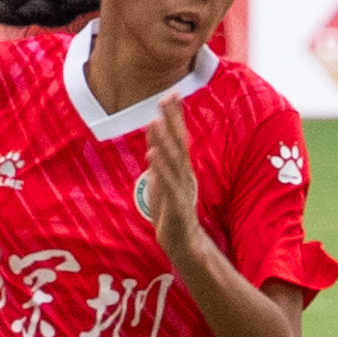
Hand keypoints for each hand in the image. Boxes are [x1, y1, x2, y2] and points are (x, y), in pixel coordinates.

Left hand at [144, 100, 205, 261]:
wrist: (184, 243)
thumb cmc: (173, 213)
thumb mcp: (164, 183)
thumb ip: (160, 163)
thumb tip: (153, 142)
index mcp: (181, 169)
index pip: (180, 137)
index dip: (176, 116)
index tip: (171, 93)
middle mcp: (184, 174)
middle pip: (179, 142)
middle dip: (173, 119)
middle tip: (167, 96)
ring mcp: (181, 188)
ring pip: (173, 160)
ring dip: (165, 139)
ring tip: (156, 120)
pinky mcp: (176, 204)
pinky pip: (168, 183)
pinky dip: (160, 167)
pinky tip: (153, 153)